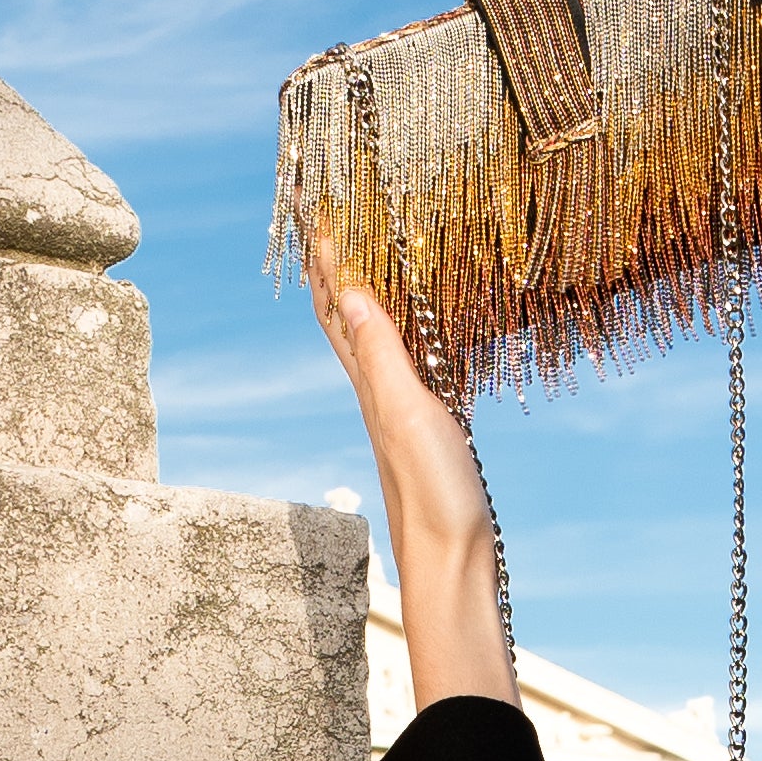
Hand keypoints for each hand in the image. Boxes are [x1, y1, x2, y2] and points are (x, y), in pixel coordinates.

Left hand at [310, 238, 517, 709]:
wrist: (453, 564)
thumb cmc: (433, 494)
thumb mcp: (407, 413)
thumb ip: (381, 354)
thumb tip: (348, 287)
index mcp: (369, 380)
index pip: (336, 299)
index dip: (322, 250)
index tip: (308, 197)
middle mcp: (377, 389)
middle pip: (344, 311)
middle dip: (331, 259)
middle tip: (322, 210)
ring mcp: (401, 408)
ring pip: (371, 334)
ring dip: (361, 288)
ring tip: (360, 249)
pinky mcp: (428, 426)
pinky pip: (404, 360)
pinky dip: (401, 329)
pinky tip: (414, 327)